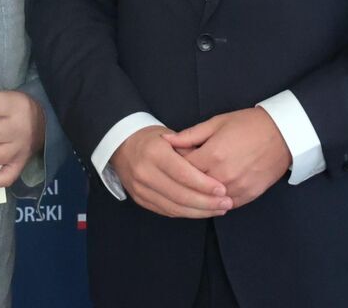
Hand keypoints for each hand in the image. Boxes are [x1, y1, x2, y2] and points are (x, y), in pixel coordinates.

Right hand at [110, 125, 232, 217]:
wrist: (121, 145)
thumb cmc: (152, 138)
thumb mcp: (171, 135)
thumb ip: (190, 149)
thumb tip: (213, 168)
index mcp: (154, 152)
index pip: (183, 174)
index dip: (204, 184)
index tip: (222, 189)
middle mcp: (144, 172)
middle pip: (180, 194)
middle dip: (206, 202)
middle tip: (226, 202)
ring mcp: (140, 189)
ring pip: (174, 207)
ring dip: (199, 212)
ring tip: (219, 209)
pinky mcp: (140, 199)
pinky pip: (166, 211)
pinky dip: (186, 213)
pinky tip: (202, 211)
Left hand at [164, 108, 289, 207]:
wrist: (282, 134)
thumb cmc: (248, 125)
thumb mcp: (216, 123)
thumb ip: (190, 135)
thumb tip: (166, 140)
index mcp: (212, 155)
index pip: (181, 168)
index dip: (173, 164)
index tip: (172, 160)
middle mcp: (223, 175)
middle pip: (191, 187)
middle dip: (183, 181)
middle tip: (181, 173)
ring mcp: (236, 188)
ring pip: (207, 200)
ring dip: (199, 194)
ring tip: (196, 183)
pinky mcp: (248, 196)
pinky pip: (224, 205)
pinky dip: (215, 200)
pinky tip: (212, 192)